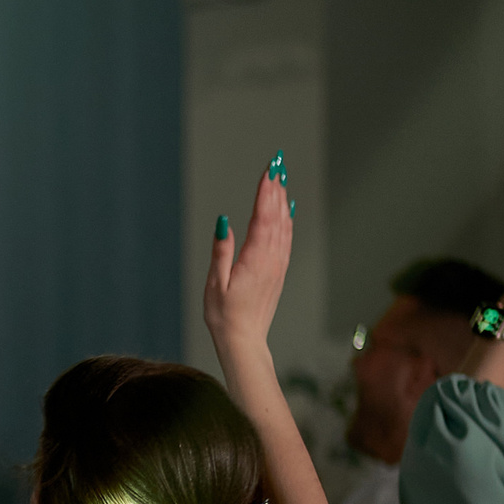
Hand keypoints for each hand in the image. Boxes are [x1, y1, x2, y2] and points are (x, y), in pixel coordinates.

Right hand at [203, 163, 291, 365]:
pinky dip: (287, 220)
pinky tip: (287, 209)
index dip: (265, 192)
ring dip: (281, 200)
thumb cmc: (224, 316)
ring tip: (280, 178)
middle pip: (276, 216)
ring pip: (284, 225)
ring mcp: (277, 264)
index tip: (268, 170)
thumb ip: (221, 251)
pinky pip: (286, 238)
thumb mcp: (216, 284)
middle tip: (277, 163)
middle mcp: (271, 259)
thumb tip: (225, 222)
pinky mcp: (278, 271)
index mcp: (255, 259)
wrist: (244, 340)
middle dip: (275, 188)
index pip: (262, 217)